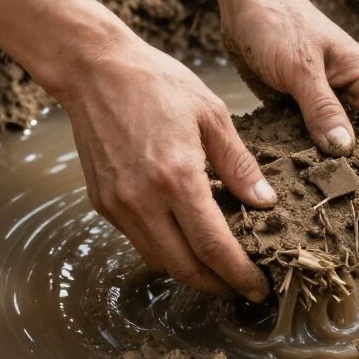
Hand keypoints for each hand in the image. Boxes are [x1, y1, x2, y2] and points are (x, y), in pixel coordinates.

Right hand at [54, 30, 275, 300]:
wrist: (94, 69)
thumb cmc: (156, 83)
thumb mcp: (211, 115)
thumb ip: (239, 164)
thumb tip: (264, 203)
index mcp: (176, 178)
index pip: (214, 249)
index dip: (240, 276)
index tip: (260, 288)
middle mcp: (143, 200)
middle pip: (185, 268)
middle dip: (218, 285)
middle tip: (243, 285)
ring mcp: (118, 205)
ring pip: (159, 260)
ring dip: (191, 270)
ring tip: (219, 265)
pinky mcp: (102, 203)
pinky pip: (139, 240)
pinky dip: (166, 248)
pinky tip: (185, 234)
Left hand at [220, 0, 358, 208]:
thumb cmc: (276, 22)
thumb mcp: (300, 66)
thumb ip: (321, 108)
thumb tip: (344, 152)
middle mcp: (351, 95)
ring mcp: (326, 103)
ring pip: (341, 151)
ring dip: (338, 181)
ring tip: (332, 222)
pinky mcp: (300, 108)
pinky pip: (311, 144)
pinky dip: (310, 168)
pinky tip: (299, 195)